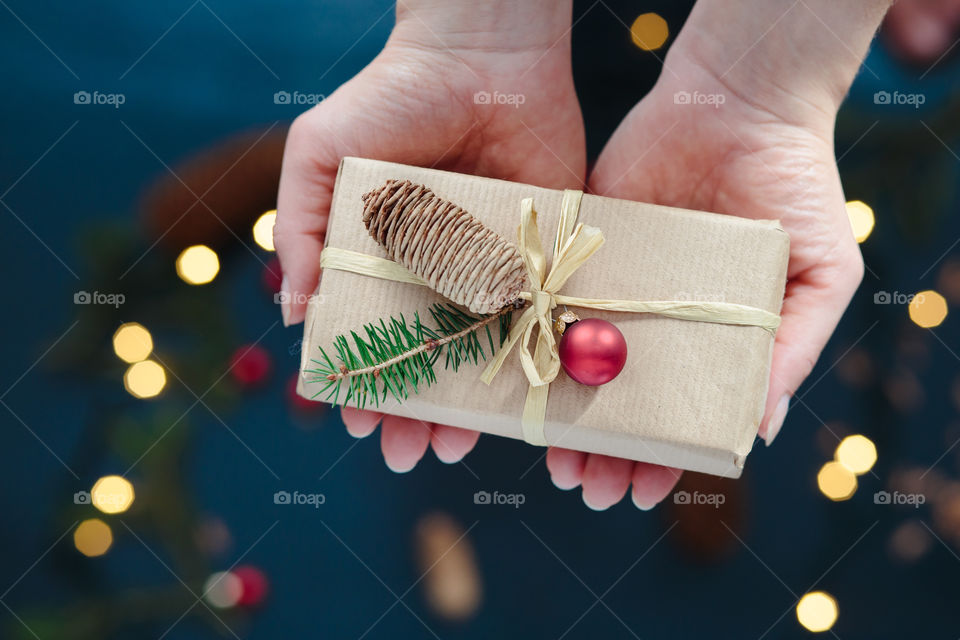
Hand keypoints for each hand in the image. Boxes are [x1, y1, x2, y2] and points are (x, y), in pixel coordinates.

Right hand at [274, 1, 584, 471]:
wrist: (481, 59)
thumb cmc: (389, 99)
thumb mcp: (320, 154)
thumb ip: (301, 229)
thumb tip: (291, 315)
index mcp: (385, 263)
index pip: (371, 339)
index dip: (361, 382)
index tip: (354, 418)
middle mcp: (439, 278)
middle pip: (426, 362)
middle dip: (413, 413)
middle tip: (405, 455)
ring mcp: (494, 274)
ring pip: (482, 358)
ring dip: (468, 407)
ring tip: (456, 447)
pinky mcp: (547, 262)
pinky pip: (541, 324)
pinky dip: (534, 368)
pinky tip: (522, 406)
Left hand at [547, 38, 864, 509]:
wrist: (738, 103)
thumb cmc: (795, 187)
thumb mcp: (821, 273)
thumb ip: (793, 349)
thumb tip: (760, 428)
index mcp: (711, 339)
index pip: (681, 414)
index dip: (662, 455)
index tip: (640, 492)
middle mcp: (656, 322)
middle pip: (622, 403)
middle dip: (604, 450)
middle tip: (587, 487)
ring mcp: (613, 290)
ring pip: (578, 367)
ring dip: (565, 415)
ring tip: (555, 458)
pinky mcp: (576, 251)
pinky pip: (548, 305)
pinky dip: (533, 343)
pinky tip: (522, 380)